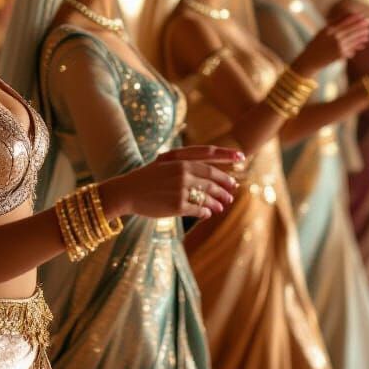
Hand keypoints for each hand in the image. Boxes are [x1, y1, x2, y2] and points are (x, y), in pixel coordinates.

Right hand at [106, 145, 241, 221]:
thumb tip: (205, 174)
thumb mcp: (163, 163)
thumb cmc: (145, 177)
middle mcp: (183, 173)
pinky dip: (206, 211)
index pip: (209, 156)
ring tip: (223, 205)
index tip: (242, 158)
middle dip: (225, 186)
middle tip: (232, 191)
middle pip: (213, 179)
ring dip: (219, 201)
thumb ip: (184, 163)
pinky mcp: (178, 206)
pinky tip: (208, 213)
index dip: (227, 156)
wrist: (126, 192)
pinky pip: (200, 209)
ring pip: (209, 196)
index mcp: (179, 160)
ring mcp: (181, 189)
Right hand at [296, 13, 368, 72]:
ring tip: (368, 32)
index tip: (361, 14)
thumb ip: (333, 25)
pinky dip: (358, 45)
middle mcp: (333, 36)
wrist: (309, 60)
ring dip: (362, 34)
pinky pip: (352, 48)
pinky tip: (363, 44)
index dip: (354, 17)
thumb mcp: (321, 33)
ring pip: (354, 38)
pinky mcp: (340, 54)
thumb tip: (347, 17)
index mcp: (328, 29)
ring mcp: (337, 45)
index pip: (344, 20)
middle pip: (351, 28)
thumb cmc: (316, 45)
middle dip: (361, 24)